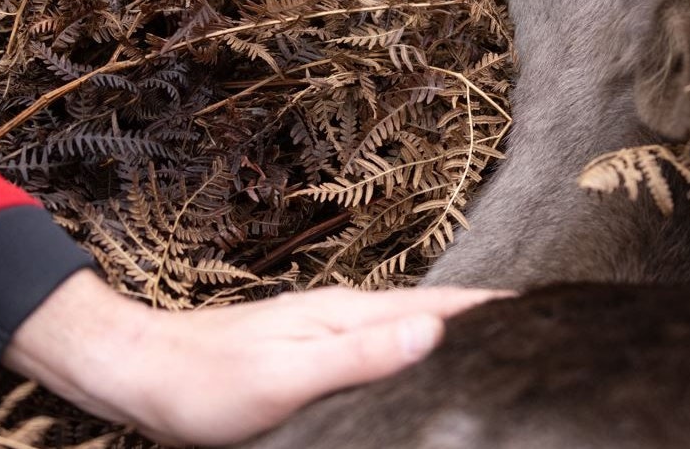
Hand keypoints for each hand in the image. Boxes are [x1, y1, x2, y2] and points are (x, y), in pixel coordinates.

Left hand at [3, 269, 505, 445]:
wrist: (139, 370)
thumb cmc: (205, 381)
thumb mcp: (285, 377)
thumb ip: (359, 354)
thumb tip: (434, 332)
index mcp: (350, 315)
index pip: (442, 307)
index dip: (495, 308)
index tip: (550, 309)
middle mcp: (345, 314)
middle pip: (435, 312)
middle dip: (489, 316)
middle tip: (542, 330)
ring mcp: (328, 330)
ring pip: (410, 327)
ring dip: (456, 331)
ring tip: (500, 344)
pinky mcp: (312, 351)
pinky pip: (383, 344)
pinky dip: (418, 348)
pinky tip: (422, 365)